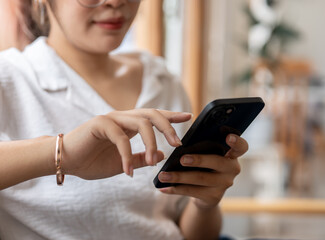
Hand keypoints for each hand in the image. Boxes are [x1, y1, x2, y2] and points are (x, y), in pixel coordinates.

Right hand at [60, 109, 191, 179]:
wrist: (67, 161)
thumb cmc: (93, 161)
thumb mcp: (124, 162)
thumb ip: (141, 157)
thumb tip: (161, 155)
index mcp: (129, 124)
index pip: (154, 116)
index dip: (171, 116)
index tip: (188, 117)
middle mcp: (122, 118)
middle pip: (152, 114)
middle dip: (167, 127)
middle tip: (177, 143)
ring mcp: (111, 119)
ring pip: (140, 122)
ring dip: (150, 142)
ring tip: (153, 161)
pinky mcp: (99, 124)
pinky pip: (120, 138)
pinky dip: (127, 156)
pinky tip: (128, 171)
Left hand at [158, 134, 247, 208]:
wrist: (207, 192)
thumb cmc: (204, 165)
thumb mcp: (207, 154)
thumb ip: (203, 146)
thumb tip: (181, 143)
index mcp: (232, 154)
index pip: (241, 146)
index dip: (236, 141)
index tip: (228, 137)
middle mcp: (232, 169)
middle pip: (217, 162)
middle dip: (198, 160)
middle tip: (182, 159)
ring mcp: (224, 184)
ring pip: (200, 178)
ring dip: (179, 177)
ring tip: (163, 175)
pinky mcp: (214, 197)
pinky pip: (192, 192)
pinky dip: (175, 189)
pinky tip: (163, 188)